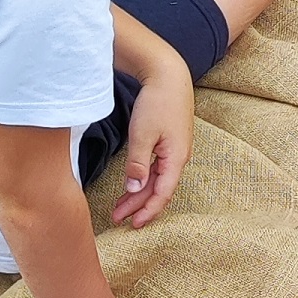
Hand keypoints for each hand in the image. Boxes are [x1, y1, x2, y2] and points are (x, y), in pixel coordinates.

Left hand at [107, 48, 195, 229]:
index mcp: (176, 158)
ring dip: (139, 193)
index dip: (148, 211)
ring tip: (121, 205)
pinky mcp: (169, 141)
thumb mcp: (142, 134)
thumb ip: (138, 164)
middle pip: (158, 189)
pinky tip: (133, 183)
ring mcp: (175, 149)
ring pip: (157, 179)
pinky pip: (157, 167)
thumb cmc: (157, 101)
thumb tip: (134, 188)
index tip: (132, 223)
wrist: (169, 74)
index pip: (163, 193)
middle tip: (118, 218)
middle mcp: (179, 157)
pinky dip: (143, 178)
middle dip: (138, 205)